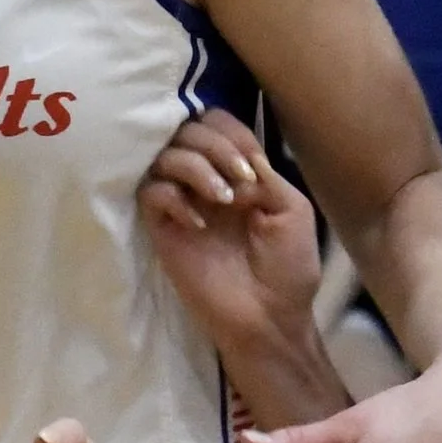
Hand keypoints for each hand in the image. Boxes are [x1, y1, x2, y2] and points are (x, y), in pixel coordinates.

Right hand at [140, 110, 322, 352]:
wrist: (269, 318)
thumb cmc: (287, 267)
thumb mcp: (292, 210)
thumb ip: (264, 175)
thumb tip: (233, 158)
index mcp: (237, 171)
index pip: (215, 124)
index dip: (229, 132)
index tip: (251, 163)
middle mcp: (205, 180)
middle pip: (186, 131)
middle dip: (214, 146)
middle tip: (238, 179)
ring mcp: (181, 204)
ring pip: (163, 156)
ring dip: (194, 167)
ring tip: (222, 198)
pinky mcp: (162, 230)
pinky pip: (150, 194)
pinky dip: (173, 198)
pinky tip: (198, 223)